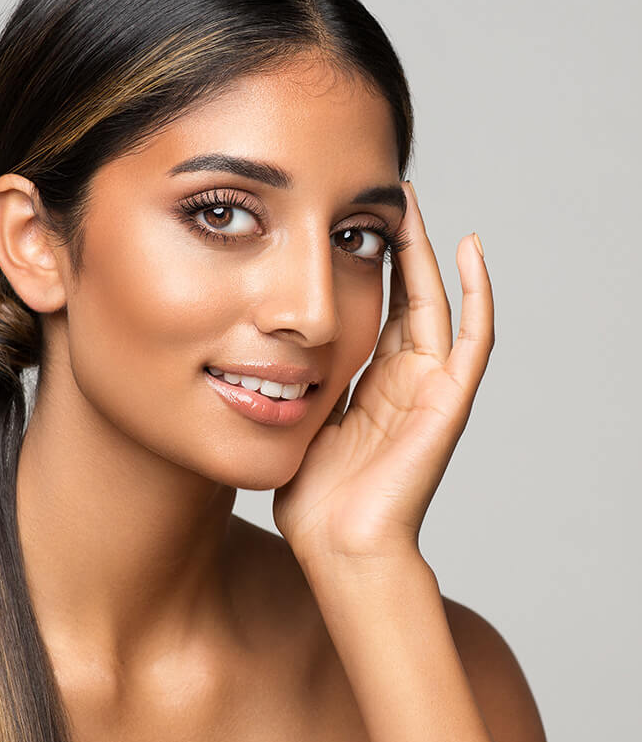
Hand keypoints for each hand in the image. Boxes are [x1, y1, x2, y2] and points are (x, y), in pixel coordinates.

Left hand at [273, 182, 493, 571]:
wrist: (339, 547)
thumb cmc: (314, 501)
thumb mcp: (298, 425)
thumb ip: (296, 387)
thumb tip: (263, 353)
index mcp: (370, 386)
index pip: (374, 310)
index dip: (367, 267)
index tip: (347, 223)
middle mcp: (404, 381)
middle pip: (406, 297)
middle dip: (396, 246)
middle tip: (381, 194)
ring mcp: (430, 389)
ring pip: (436, 304)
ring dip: (428, 253)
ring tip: (411, 203)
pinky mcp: (449, 401)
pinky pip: (474, 337)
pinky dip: (478, 292)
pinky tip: (470, 246)